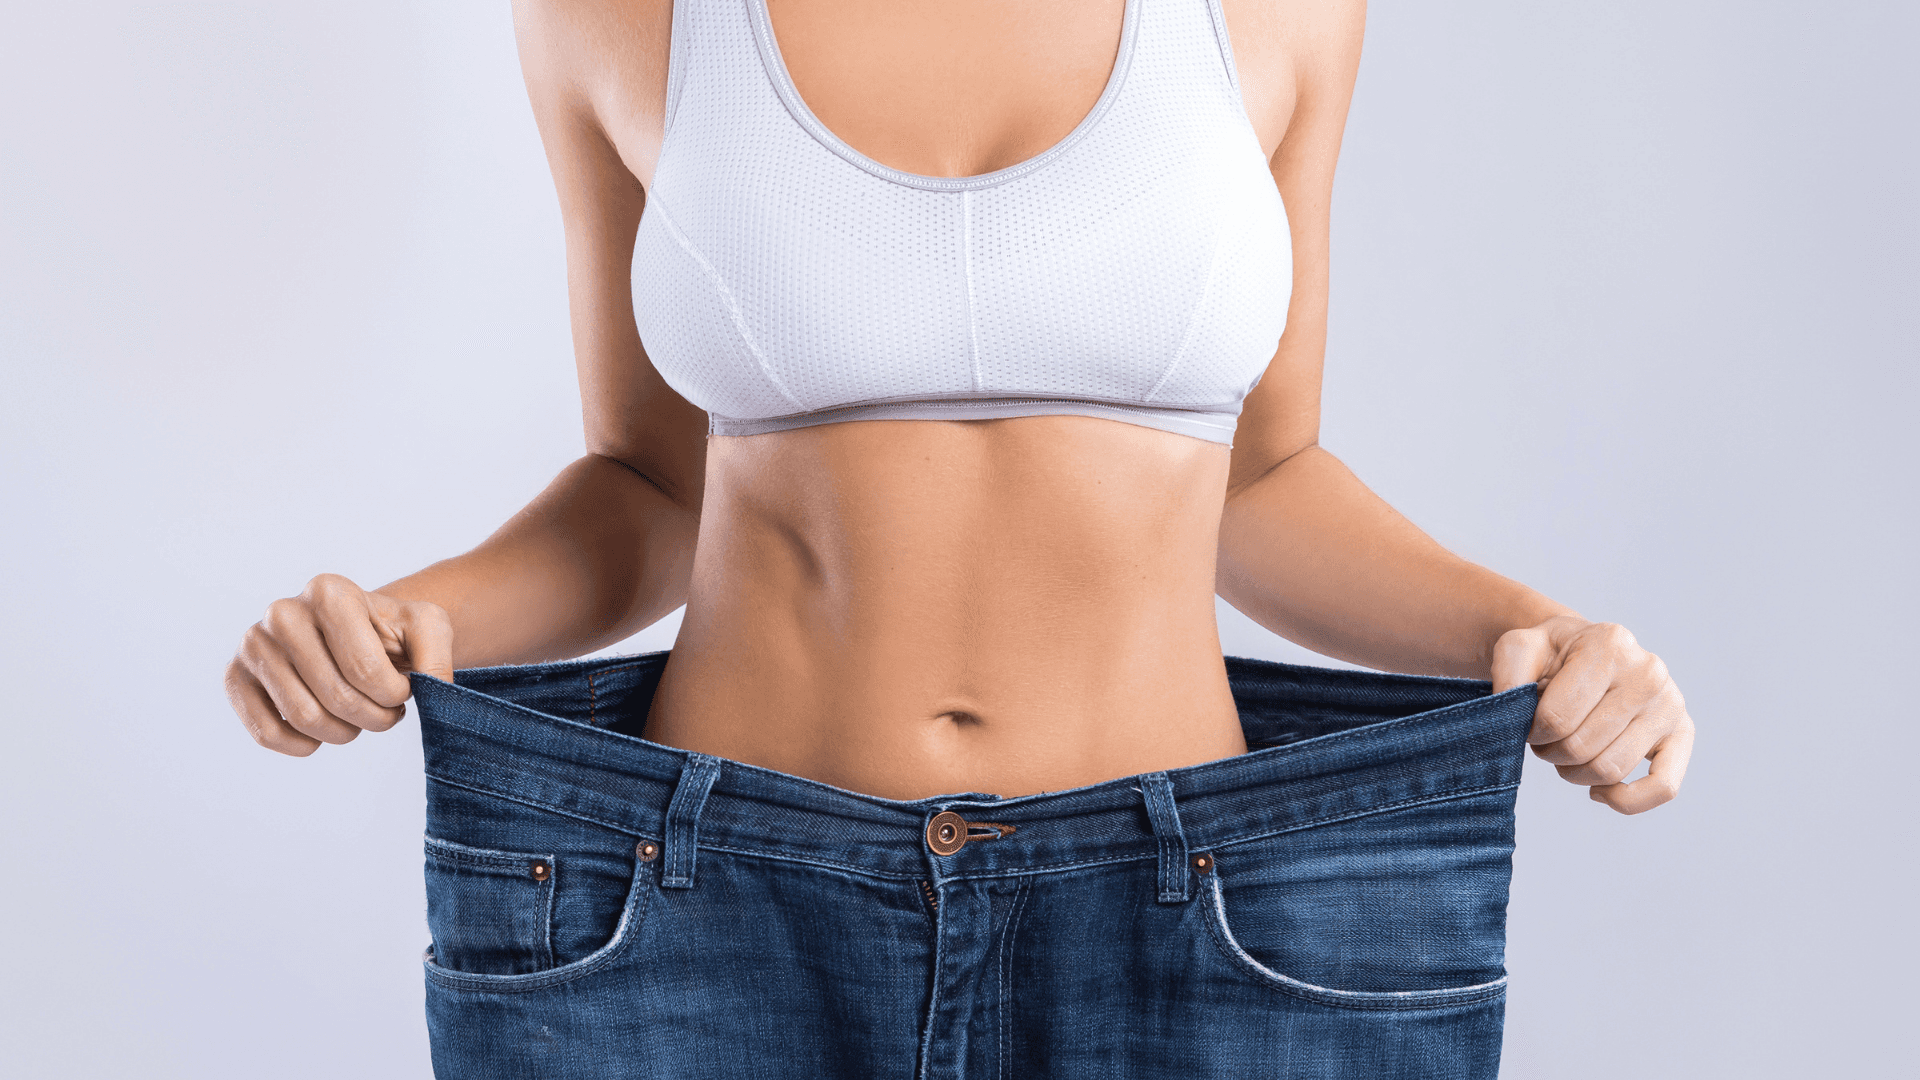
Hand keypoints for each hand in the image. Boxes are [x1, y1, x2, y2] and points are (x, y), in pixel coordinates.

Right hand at [225, 573, 453, 755]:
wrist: (354, 636)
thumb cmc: (389, 633)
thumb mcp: (427, 629)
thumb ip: (438, 657)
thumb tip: (432, 691)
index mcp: (329, 591)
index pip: (366, 670)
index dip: (394, 696)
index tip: (403, 690)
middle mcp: (282, 611)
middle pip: (336, 697)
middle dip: (373, 718)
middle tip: (384, 712)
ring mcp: (253, 643)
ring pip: (303, 717)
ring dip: (343, 732)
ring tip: (357, 718)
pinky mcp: (234, 677)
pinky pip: (266, 733)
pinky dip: (302, 745)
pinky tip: (322, 733)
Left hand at [1491, 615, 1694, 814]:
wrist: (1588, 650)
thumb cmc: (1553, 654)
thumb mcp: (1519, 646)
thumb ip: (1508, 675)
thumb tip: (1513, 715)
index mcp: (1609, 645)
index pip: (1556, 718)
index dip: (1532, 732)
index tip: (1530, 723)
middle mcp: (1648, 672)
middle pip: (1582, 748)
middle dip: (1551, 753)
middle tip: (1546, 739)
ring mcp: (1670, 704)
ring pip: (1611, 770)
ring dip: (1576, 774)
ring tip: (1568, 751)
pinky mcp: (1682, 733)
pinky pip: (1663, 787)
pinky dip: (1625, 800)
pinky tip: (1598, 790)